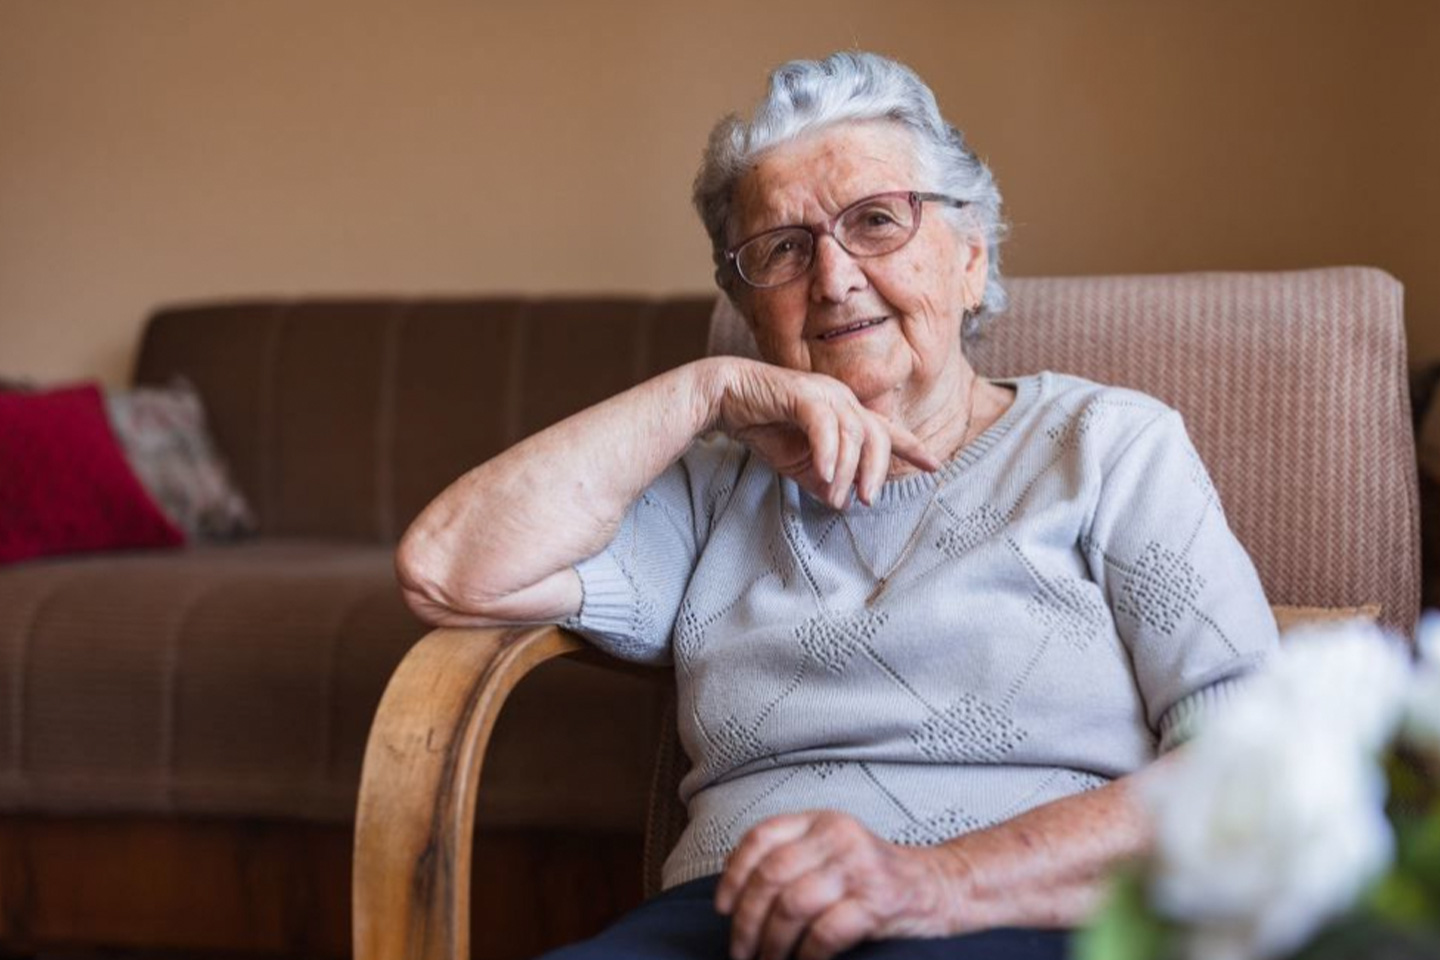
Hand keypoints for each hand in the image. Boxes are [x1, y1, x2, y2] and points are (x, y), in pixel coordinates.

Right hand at [711, 360, 938, 508]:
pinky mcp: (802, 394)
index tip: (934, 466)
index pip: (887, 430)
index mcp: (846, 413)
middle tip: (868, 499)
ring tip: (838, 496)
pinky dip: (827, 452)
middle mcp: (842, 399)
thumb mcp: (800, 463)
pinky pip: (825, 425)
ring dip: (849, 469)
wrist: (726, 398)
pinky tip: (823, 475)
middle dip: (877, 469)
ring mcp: (824, 393)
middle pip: (878, 433)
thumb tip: (842, 502)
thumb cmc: (764, 426)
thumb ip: (823, 480)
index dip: (912, 447)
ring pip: (854, 432)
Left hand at [715, 811, 963, 959]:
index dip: (733, 875)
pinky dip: (806, 956)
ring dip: (771, 944)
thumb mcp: (832, 853)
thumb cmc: (875, 878)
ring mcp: (859, 867)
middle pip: (770, 876)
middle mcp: (838, 836)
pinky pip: (824, 933)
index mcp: (820, 820)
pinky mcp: (878, 902)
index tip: (722, 908)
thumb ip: (792, 859)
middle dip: (746, 921)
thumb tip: (734, 897)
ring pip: (791, 906)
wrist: (940, 888)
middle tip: (740, 952)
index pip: (760, 838)